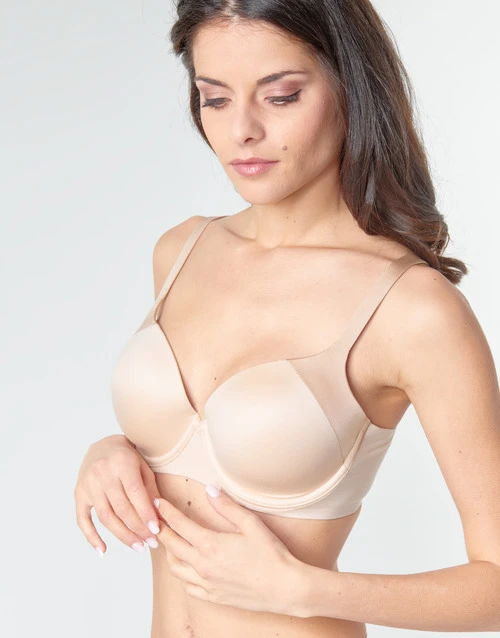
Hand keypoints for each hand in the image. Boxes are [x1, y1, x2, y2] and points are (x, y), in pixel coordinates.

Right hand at [74, 434, 161, 555]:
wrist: (104, 445)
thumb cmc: (129, 458)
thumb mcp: (144, 468)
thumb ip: (151, 491)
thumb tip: (159, 518)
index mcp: (122, 462)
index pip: (135, 493)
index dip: (145, 513)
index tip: (156, 530)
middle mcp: (102, 473)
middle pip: (121, 508)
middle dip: (138, 529)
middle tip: (151, 543)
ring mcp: (88, 484)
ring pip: (106, 517)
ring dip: (122, 535)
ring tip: (138, 547)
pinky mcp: (79, 493)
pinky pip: (82, 519)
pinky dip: (91, 537)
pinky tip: (103, 550)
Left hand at [155, 486, 308, 616]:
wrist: (285, 588)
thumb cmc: (272, 556)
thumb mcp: (251, 524)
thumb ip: (227, 507)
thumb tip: (210, 490)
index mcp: (210, 545)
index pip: (179, 525)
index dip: (167, 512)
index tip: (159, 502)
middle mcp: (203, 565)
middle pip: (171, 545)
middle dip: (161, 530)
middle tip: (156, 519)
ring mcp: (207, 583)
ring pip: (176, 568)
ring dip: (169, 553)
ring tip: (169, 542)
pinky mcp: (214, 597)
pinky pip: (189, 587)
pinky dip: (183, 575)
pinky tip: (187, 568)